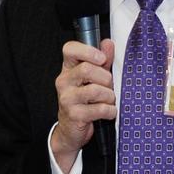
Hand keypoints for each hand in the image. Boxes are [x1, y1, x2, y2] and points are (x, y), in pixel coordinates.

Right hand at [50, 38, 115, 173]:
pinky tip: (108, 112)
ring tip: (108, 101)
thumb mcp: (94, 79)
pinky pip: (99, 109)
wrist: (71, 131)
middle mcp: (64, 81)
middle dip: (106, 78)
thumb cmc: (85, 101)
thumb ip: (102, 61)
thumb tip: (108, 43)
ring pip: (95, 90)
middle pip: (87, 69)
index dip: (87, 50)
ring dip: (109, 96)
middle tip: (109, 86)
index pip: (69, 49)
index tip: (101, 58)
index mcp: (68, 69)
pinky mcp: (74, 114)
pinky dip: (110, 111)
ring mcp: (67, 98)